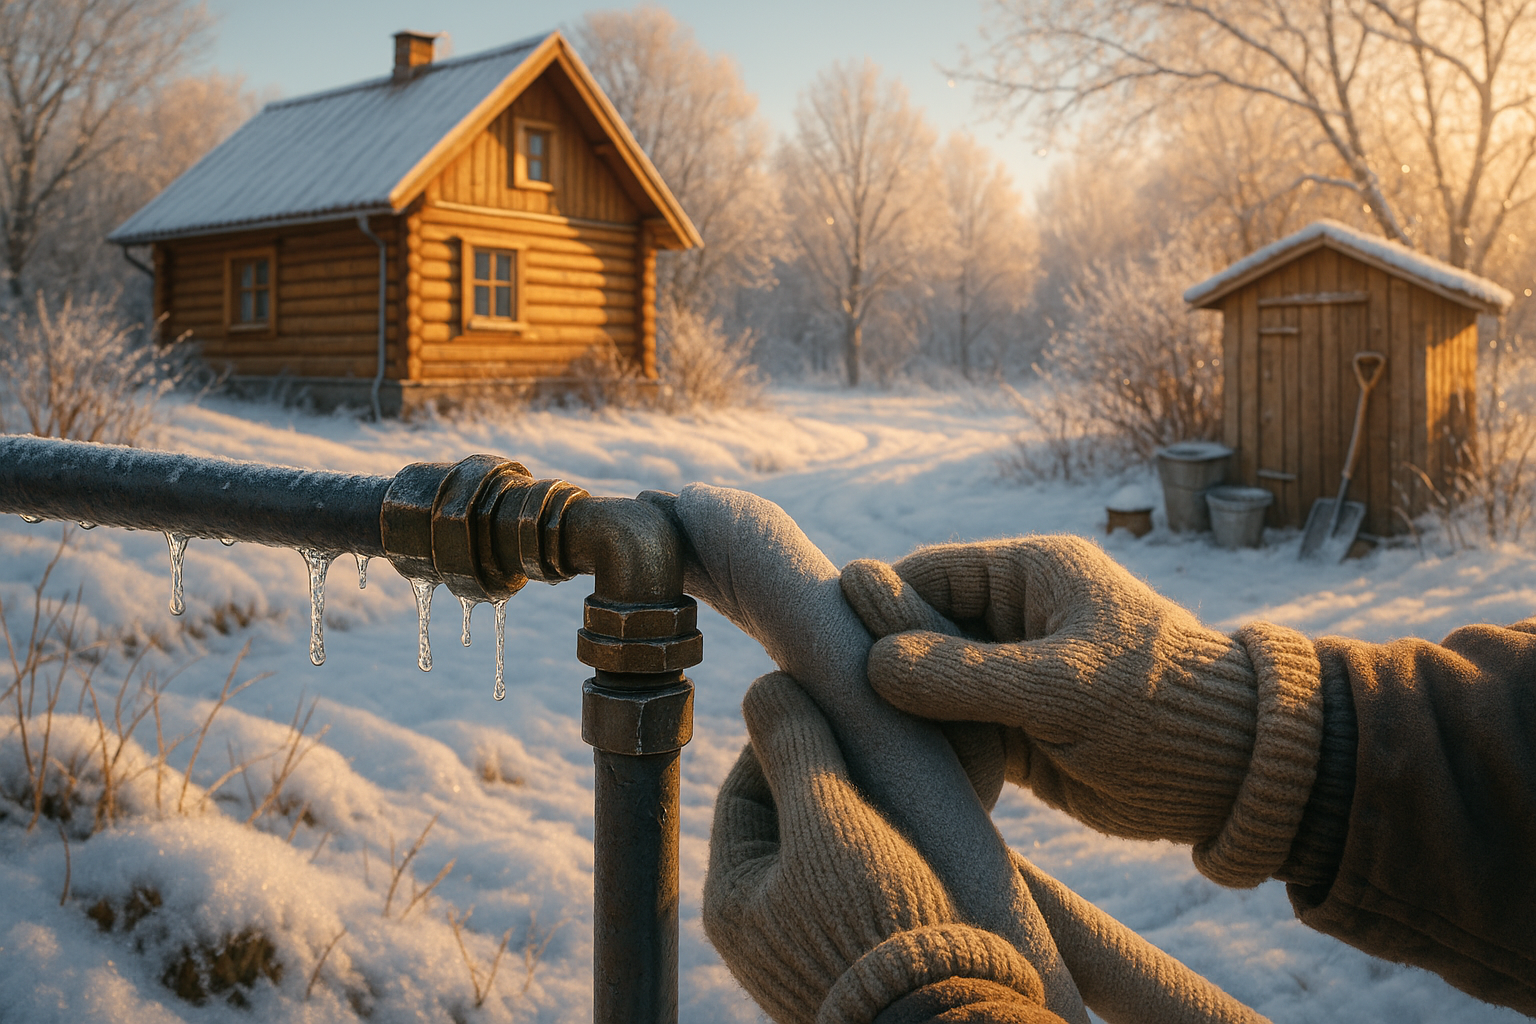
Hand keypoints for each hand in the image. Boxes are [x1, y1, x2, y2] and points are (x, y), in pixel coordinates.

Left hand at [704, 671, 1057, 1023]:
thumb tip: (763, 686)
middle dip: (831, 774)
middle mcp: (760, 926)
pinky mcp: (860, 956)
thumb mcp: (830, 821)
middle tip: (876, 741)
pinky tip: (923, 829)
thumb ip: (796, 749)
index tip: (832, 708)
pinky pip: (862, 883)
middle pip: (788, 818)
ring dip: (864, 810)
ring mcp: (809, 944)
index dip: (786, 739)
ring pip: (829, 848)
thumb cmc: (876, 924)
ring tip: (906, 779)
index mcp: (731, 897)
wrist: (941, 1019)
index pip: (744, 787)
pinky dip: (886, 849)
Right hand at [840, 536, 1324, 887]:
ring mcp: (1011, 676)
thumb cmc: (1161, 709)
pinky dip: (930, 750)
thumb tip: (874, 662)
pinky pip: (951, 732)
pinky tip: (905, 767)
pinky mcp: (1014, 730)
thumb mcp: (1059, 686)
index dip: (876, 605)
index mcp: (1030, 575)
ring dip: (902, 713)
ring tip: (863, 738)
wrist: (1233, 778)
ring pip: (927, 685)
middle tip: (834, 698)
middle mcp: (1014, 618)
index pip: (927, 573)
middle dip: (882, 664)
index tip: (826, 643)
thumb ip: (963, 673)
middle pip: (917, 629)